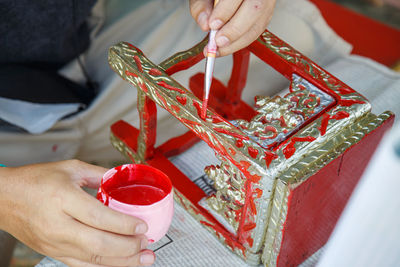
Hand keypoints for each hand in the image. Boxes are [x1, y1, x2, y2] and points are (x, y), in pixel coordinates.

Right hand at [0, 160, 154, 265]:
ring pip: (92, 259)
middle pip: (98, 243)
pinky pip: (81, 266)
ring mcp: (54, 243)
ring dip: (122, 262)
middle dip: (128, 247)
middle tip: (147, 244)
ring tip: (143, 260)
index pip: (99, 217)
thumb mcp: (70, 169)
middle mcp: (58, 225)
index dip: (124, 224)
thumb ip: (99, 174)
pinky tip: (120, 264)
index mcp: (63, 199)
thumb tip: (123, 178)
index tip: (142, 226)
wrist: (4, 198)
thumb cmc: (35, 181)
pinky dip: (104, 266)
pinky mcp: (52, 253)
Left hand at [190, 0, 275, 56]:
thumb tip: (204, 24)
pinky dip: (242, 40)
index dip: (225, 12)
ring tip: (220, 48)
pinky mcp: (268, 12)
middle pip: (255, 9)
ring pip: (260, 23)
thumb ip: (201, 5)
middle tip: (218, 41)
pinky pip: (259, 29)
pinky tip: (229, 45)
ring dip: (238, 41)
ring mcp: (268, 2)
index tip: (212, 25)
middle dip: (234, 30)